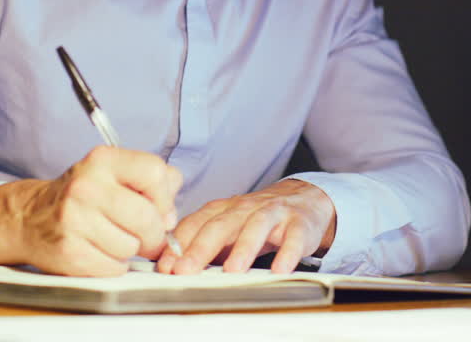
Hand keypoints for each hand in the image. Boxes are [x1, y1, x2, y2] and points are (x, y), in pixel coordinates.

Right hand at [0, 145, 182, 275]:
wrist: (28, 218)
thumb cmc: (81, 197)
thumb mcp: (113, 173)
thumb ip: (153, 181)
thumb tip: (171, 212)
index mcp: (102, 161)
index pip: (156, 172)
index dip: (165, 197)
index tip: (159, 209)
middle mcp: (86, 186)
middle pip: (148, 217)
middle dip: (153, 233)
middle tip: (144, 234)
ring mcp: (75, 220)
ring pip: (132, 246)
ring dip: (130, 249)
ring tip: (112, 238)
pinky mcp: (69, 252)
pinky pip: (115, 267)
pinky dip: (113, 265)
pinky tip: (98, 251)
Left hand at [156, 179, 335, 274]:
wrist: (304, 199)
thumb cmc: (258, 219)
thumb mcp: (228, 227)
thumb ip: (203, 243)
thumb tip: (170, 266)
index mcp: (223, 209)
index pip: (196, 224)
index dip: (178, 245)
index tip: (165, 266)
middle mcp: (245, 208)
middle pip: (221, 224)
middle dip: (201, 248)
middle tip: (185, 270)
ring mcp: (273, 213)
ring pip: (256, 226)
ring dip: (243, 248)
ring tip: (232, 270)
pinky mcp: (298, 224)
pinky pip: (293, 238)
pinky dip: (287, 253)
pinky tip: (279, 269)